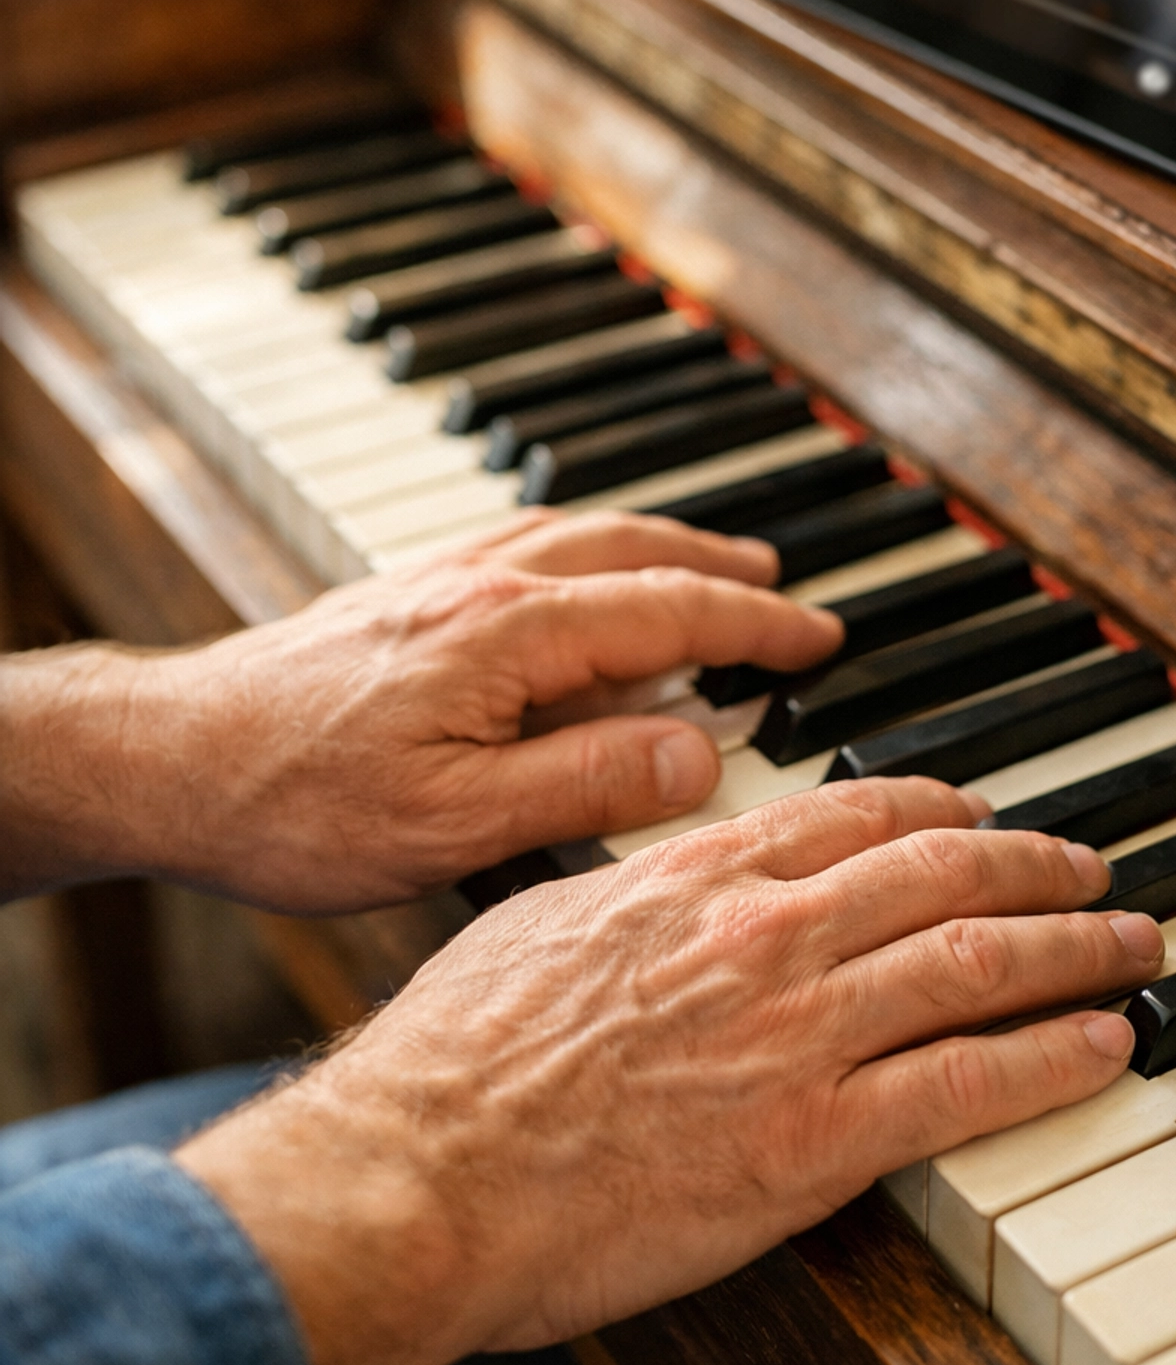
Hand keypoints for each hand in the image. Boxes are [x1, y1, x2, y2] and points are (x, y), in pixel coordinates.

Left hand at [0, 511, 842, 908]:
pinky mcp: (402, 596)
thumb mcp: (454, 826)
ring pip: (578, 538)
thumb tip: (697, 754)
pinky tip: (582, 581)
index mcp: (509, 636)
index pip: (670, 614)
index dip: (756, 626)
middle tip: (786, 594)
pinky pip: (522, 544)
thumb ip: (584, 784)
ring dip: (658, 548)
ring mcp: (437, 582)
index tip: (818, 638)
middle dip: (721, 570)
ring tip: (709, 570)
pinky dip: (585, 550)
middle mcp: (479, 587)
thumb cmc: (294, 805)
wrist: (167, 761)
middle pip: (633, 552)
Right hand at [177, 778, 1163, 1364]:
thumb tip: (645, 895)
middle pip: (938, 871)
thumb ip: (618, 902)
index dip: (934, 810)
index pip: (848, 816)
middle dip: (1033, 864)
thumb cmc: (451, 1063)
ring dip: (1072, 946)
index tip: (980, 816)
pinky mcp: (812, 1140)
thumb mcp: (532, 929)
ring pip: (974, 960)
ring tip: (1131, 943)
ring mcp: (796, 1032)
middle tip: (1089, 869)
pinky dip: (1049, 1056)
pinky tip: (1102, 1045)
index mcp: (691, 880)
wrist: (420, 1169)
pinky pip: (966, 1082)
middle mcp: (761, 934)